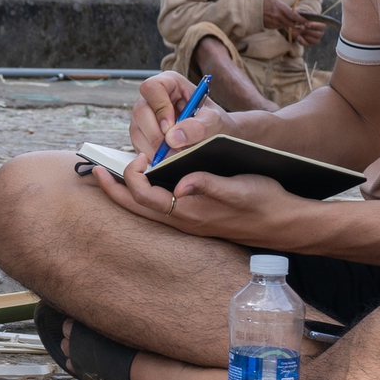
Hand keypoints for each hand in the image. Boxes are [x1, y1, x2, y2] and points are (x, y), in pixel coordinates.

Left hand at [90, 150, 307, 244]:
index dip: (133, 177)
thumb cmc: (264, 202)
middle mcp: (184, 221)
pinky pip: (159, 208)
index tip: (137, 157)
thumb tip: (183, 182)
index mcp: (190, 213)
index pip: (146, 197)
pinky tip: (145, 181)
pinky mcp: (195, 218)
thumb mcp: (240, 189)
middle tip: (94, 170)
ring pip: (145, 210)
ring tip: (111, 174)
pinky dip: (144, 194)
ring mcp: (188, 222)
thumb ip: (210, 185)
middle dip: (113, 189)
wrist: (285, 223)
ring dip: (125, 192)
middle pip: (136, 208)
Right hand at [129, 72, 233, 155]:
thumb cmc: (213, 121)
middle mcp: (152, 98)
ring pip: (136, 131)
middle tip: (174, 149)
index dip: (159, 107)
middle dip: (156, 135)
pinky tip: (169, 155)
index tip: (171, 127)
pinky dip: (153, 154)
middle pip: (140, 111)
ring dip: (155, 148)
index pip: (152, 88)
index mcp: (169, 83)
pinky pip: (138, 145)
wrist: (214, 135)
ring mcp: (145, 116)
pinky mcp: (142, 133)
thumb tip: (173, 137)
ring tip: (176, 154)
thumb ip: (197, 127)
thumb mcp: (213, 121)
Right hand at [261, 0, 307, 32]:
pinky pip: (279, 27)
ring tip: (290, 22)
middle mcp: (278, 16)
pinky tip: (280, 21)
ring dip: (289, 25)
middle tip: (302, 25)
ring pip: (286, 26)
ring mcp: (274, 22)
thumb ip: (286, 8)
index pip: (294, 16)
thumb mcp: (277, 1)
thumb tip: (295, 12)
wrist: (253, 8)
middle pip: (291, 23)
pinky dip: (281, 25)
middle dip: (297, 24)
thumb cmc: (266, 2)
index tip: (307, 22)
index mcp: (281, 8)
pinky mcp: (271, 27)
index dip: (301, 20)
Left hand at [292, 16, 325, 46]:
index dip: (316, 26)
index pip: (323, 27)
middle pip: (319, 34)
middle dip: (309, 31)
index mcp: (320, 25)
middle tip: (301, 27)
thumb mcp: (301, 14)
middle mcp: (319, 33)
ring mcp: (315, 39)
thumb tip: (296, 11)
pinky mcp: (309, 43)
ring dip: (307, 37)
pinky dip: (303, 42)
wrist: (297, 25)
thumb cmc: (302, 18)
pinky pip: (308, 45)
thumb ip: (300, 13)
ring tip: (300, 32)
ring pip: (316, 41)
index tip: (308, 24)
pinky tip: (298, 37)